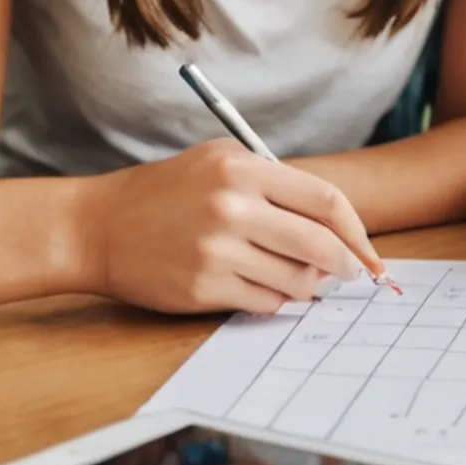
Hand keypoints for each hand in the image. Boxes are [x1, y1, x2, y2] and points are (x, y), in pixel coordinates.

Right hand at [79, 140, 377, 314]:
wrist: (97, 227)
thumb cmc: (163, 192)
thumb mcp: (217, 161)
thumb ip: (273, 181)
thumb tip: (331, 221)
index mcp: (243, 170)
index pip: (326, 201)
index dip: (357, 231)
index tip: (368, 250)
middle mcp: (233, 209)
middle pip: (319, 246)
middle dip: (344, 266)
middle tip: (350, 274)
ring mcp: (217, 252)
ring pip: (296, 281)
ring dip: (310, 287)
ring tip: (305, 281)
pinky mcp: (202, 288)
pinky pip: (264, 303)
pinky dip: (276, 301)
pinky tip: (267, 290)